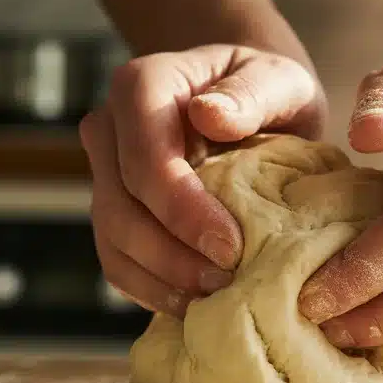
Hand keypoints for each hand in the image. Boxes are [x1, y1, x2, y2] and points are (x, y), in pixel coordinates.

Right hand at [81, 44, 324, 317]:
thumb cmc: (266, 90)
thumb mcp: (278, 80)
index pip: (145, 157)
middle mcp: (108, 129)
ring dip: (162, 281)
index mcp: (141, 87)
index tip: (231, 246)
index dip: (181, 210)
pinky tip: (196, 303)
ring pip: (113, 242)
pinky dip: (154, 290)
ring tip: (216, 299)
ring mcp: (104, 175)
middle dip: (172, 256)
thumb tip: (210, 116)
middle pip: (120, 208)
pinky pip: (118, 263)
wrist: (248, 104)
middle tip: (227, 283)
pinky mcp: (114, 214)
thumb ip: (253, 93)